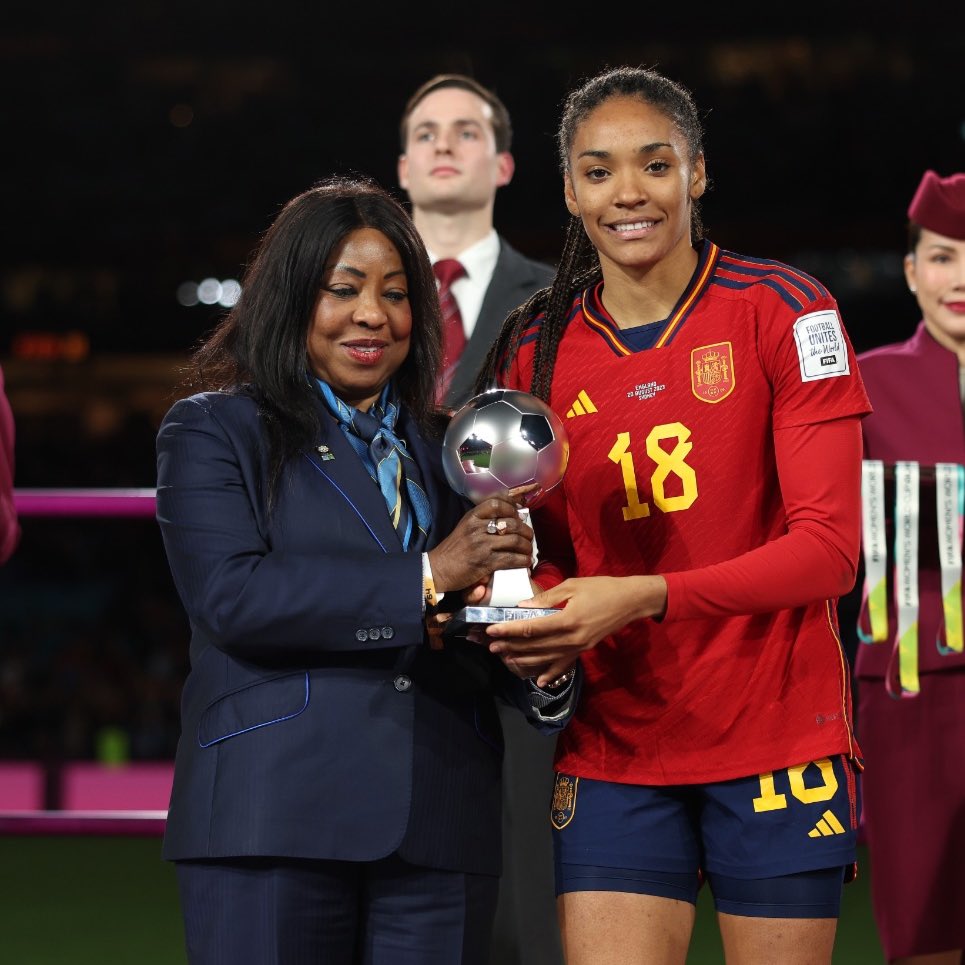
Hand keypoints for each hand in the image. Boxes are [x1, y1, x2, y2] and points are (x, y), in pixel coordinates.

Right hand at [427, 496, 533, 593]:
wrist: (438, 569)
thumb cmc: (454, 549)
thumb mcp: (465, 527)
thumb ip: (482, 520)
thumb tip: (510, 515)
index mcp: (472, 517)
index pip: (497, 504)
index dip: (512, 508)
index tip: (519, 515)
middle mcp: (477, 528)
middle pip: (512, 523)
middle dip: (525, 530)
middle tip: (528, 536)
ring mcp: (482, 545)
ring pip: (515, 541)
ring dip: (526, 546)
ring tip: (528, 550)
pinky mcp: (485, 562)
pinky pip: (511, 559)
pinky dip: (523, 561)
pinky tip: (525, 562)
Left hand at [485, 574, 667, 686]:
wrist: (631, 601)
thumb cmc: (601, 588)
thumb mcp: (572, 585)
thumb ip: (547, 598)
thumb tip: (523, 606)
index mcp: (567, 619)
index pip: (531, 627)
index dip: (510, 629)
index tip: (492, 630)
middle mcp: (572, 638)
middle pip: (535, 645)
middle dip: (511, 645)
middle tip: (491, 646)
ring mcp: (579, 647)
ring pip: (546, 657)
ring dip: (524, 658)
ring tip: (506, 657)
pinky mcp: (584, 650)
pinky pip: (564, 664)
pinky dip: (551, 673)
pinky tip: (538, 680)